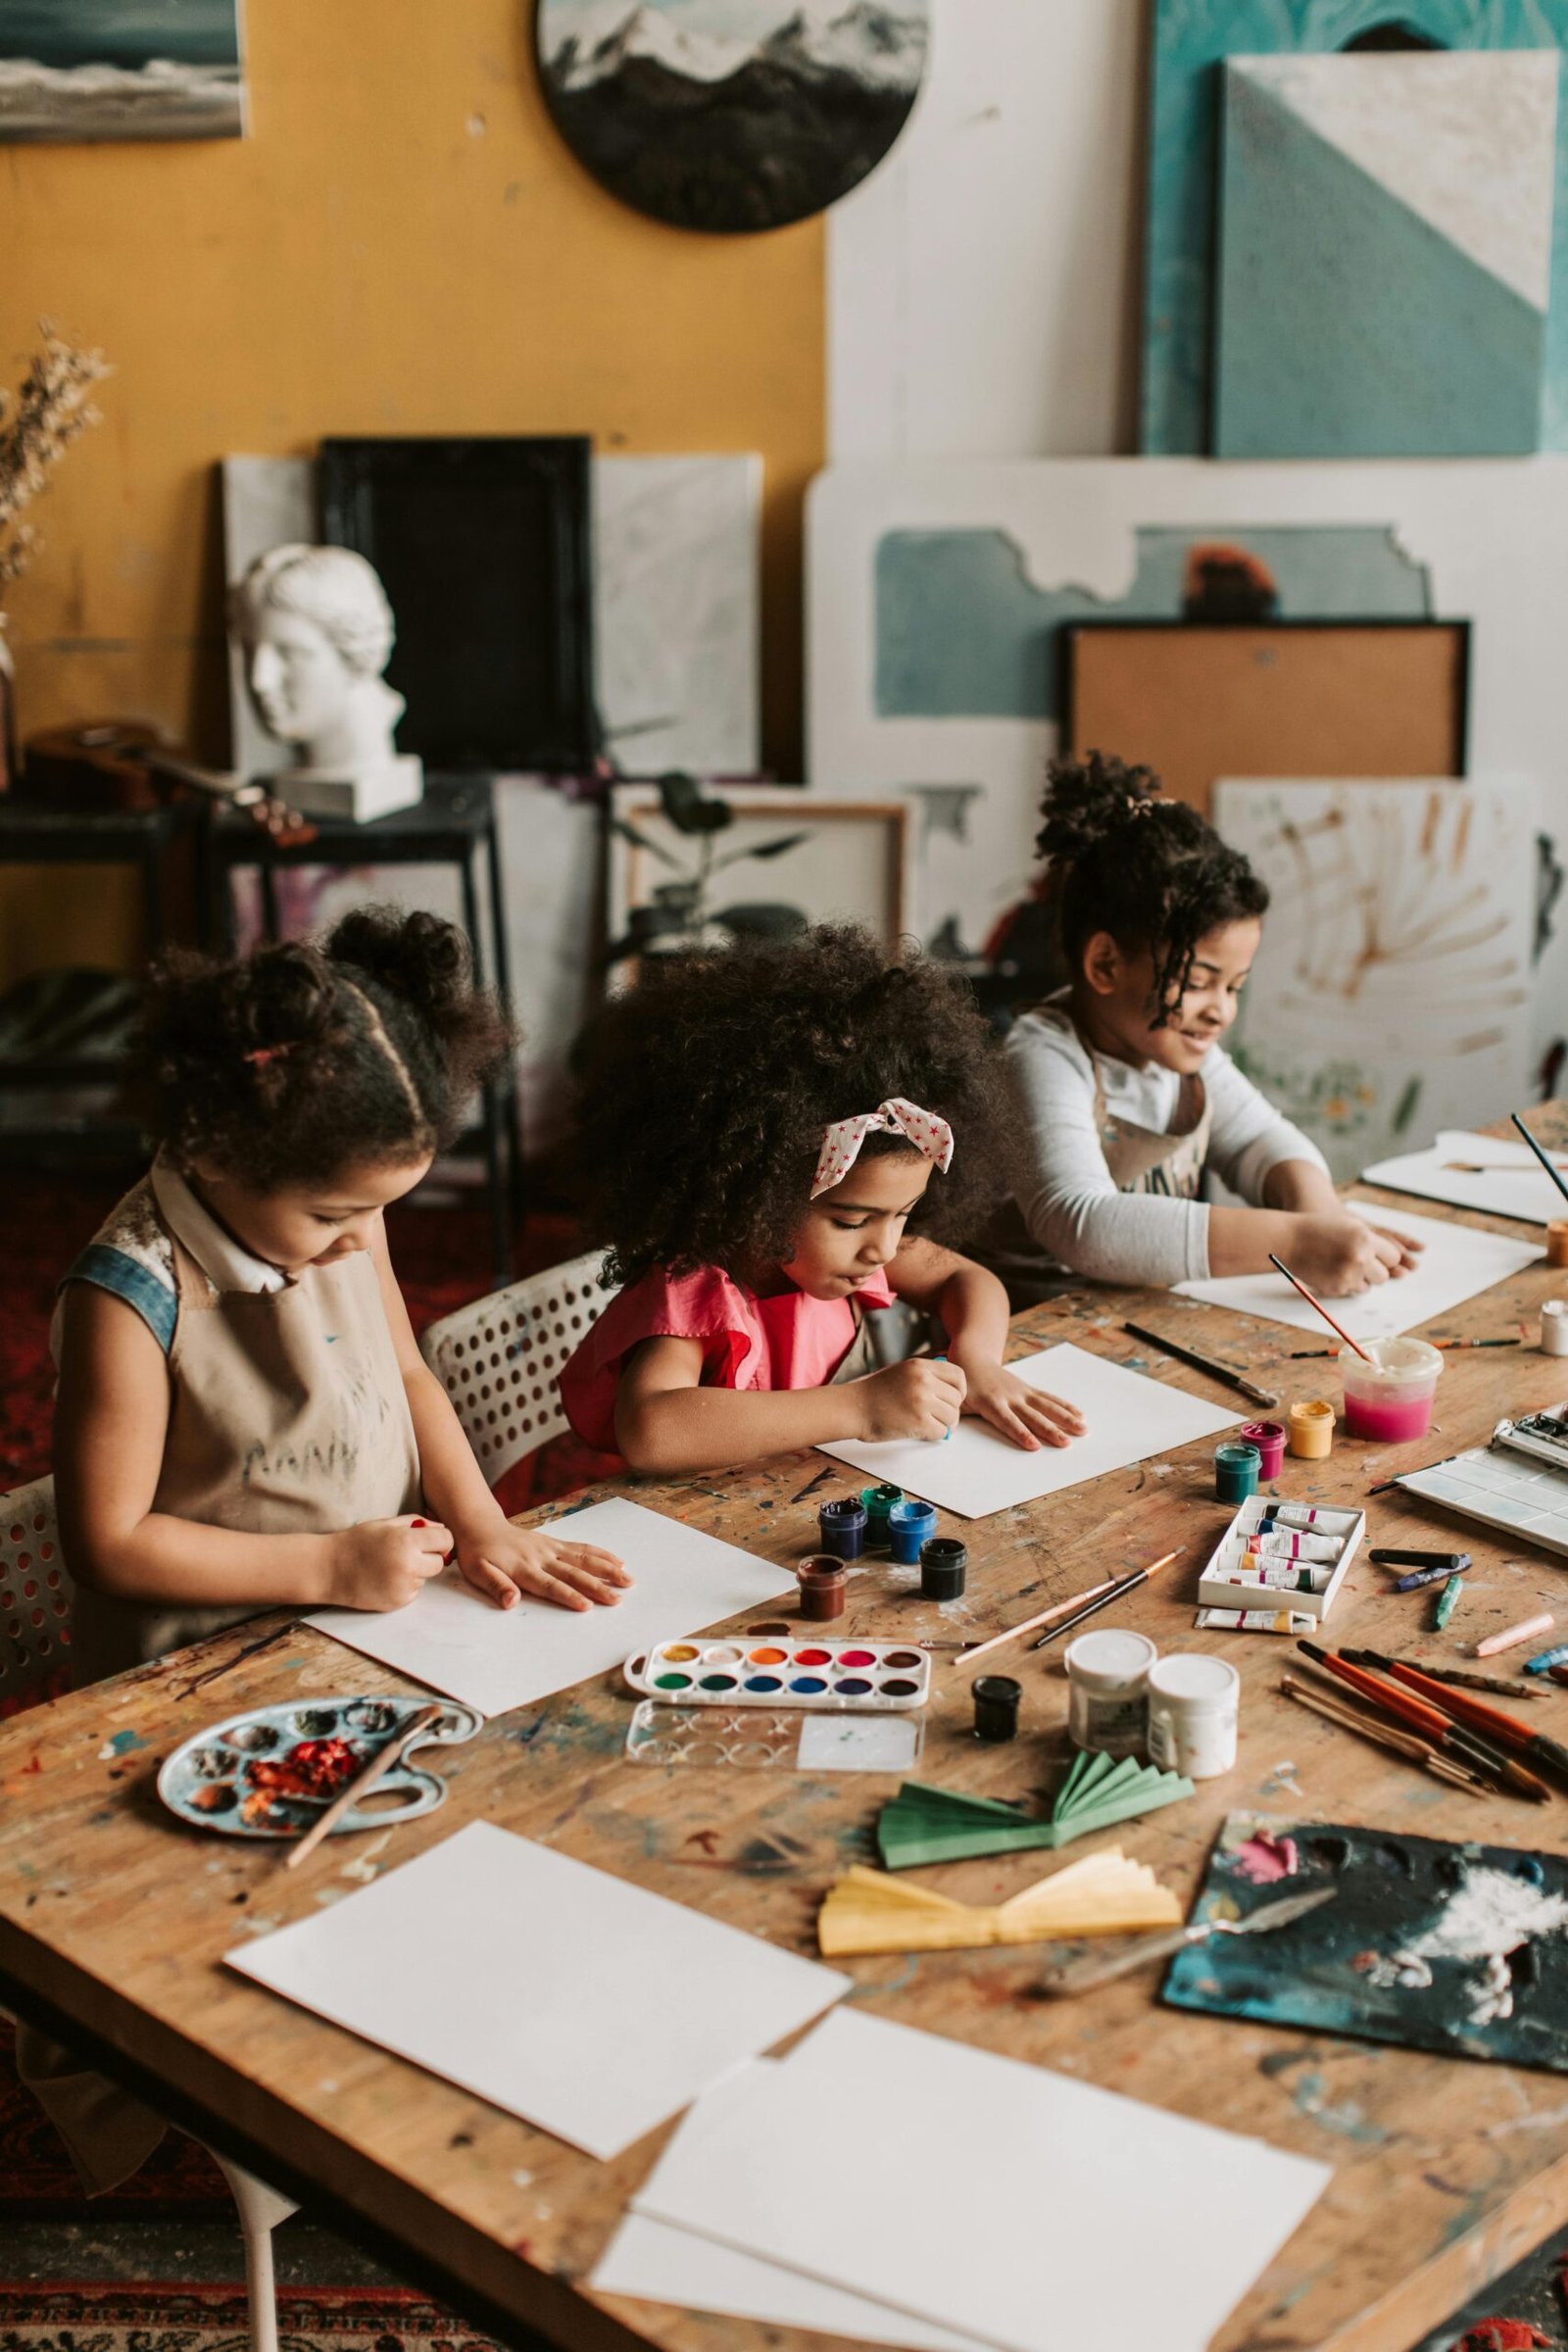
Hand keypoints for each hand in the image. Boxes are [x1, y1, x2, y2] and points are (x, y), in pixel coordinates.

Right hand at [328, 1515, 452, 1610]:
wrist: (330, 1569)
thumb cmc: (357, 1542)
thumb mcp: (386, 1523)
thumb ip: (416, 1522)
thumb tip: (440, 1527)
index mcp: (407, 1541)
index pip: (446, 1539)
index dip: (440, 1539)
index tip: (432, 1540)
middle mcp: (409, 1565)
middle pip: (439, 1562)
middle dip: (430, 1556)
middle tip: (409, 1553)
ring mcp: (404, 1586)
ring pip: (426, 1578)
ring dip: (416, 1572)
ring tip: (390, 1565)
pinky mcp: (398, 1602)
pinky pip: (413, 1592)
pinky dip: (405, 1585)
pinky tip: (385, 1578)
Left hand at [455, 1520, 632, 1612]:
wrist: (481, 1526)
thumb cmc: (478, 1553)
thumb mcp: (478, 1572)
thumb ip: (496, 1586)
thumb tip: (511, 1601)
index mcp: (522, 1568)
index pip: (549, 1585)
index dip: (569, 1595)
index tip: (587, 1605)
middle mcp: (541, 1557)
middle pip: (573, 1573)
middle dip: (597, 1586)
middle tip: (617, 1599)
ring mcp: (550, 1548)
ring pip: (583, 1559)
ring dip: (606, 1569)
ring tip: (627, 1580)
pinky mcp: (555, 1543)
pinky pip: (581, 1548)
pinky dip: (600, 1554)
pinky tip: (616, 1562)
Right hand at [854, 1356, 966, 1442]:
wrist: (853, 1408)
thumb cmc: (875, 1392)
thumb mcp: (902, 1371)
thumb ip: (926, 1375)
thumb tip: (952, 1388)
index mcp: (920, 1366)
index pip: (958, 1376)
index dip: (960, 1390)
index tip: (952, 1399)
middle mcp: (924, 1381)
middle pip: (956, 1399)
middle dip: (950, 1411)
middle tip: (939, 1417)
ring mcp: (922, 1401)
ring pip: (952, 1416)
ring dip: (944, 1424)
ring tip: (930, 1424)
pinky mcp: (918, 1422)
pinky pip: (941, 1432)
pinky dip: (934, 1435)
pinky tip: (922, 1432)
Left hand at [959, 1362, 1085, 1451]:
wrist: (973, 1356)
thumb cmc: (963, 1383)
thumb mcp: (956, 1400)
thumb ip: (956, 1416)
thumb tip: (949, 1431)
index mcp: (990, 1402)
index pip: (1007, 1421)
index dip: (1020, 1433)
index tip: (1034, 1445)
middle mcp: (1009, 1397)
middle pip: (1033, 1416)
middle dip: (1050, 1430)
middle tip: (1066, 1443)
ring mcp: (1021, 1392)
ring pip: (1047, 1406)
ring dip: (1065, 1418)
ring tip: (1082, 1429)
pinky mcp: (1028, 1389)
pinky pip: (1049, 1398)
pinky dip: (1065, 1406)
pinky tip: (1079, 1415)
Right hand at [1289, 1213, 1423, 1297]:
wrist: (1288, 1239)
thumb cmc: (1319, 1229)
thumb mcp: (1350, 1225)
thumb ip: (1372, 1240)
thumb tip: (1397, 1260)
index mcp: (1365, 1238)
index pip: (1393, 1256)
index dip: (1384, 1256)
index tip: (1377, 1255)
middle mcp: (1359, 1258)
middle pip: (1384, 1274)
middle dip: (1375, 1270)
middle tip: (1359, 1261)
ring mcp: (1348, 1275)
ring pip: (1369, 1285)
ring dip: (1361, 1278)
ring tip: (1343, 1264)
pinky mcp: (1337, 1288)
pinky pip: (1353, 1290)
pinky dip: (1346, 1283)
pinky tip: (1333, 1270)